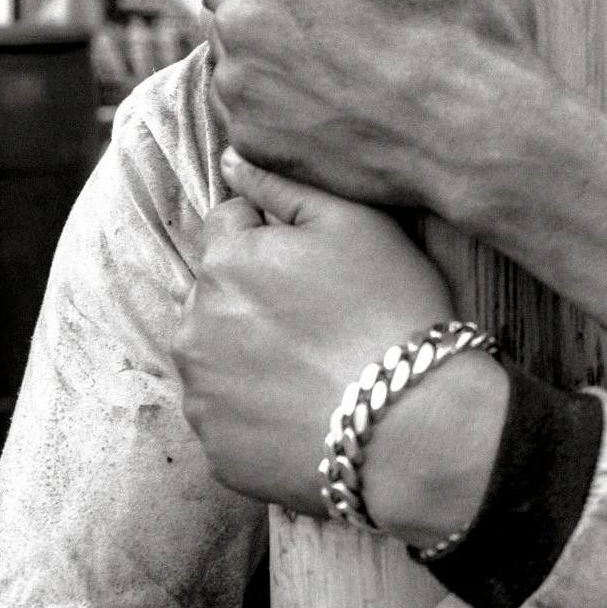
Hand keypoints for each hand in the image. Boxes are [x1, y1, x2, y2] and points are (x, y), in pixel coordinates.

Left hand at [176, 150, 507, 546]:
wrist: (413, 426)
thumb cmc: (393, 312)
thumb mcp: (357, 224)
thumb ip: (284, 184)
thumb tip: (231, 160)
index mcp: (225, 260)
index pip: (231, 225)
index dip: (280, 239)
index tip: (322, 267)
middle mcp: (193, 324)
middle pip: (218, 292)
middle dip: (256, 296)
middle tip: (325, 319)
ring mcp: (200, 392)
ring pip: (216, 353)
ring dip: (249, 352)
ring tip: (317, 367)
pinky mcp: (214, 447)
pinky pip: (229, 414)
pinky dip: (257, 409)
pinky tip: (308, 407)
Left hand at [198, 0, 552, 216]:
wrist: (482, 138)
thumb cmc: (469, 22)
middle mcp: (245, 15)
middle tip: (331, 1)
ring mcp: (246, 83)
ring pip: (229, 45)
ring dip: (265, 42)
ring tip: (338, 54)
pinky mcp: (257, 140)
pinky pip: (246, 108)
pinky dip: (277, 102)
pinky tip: (336, 101)